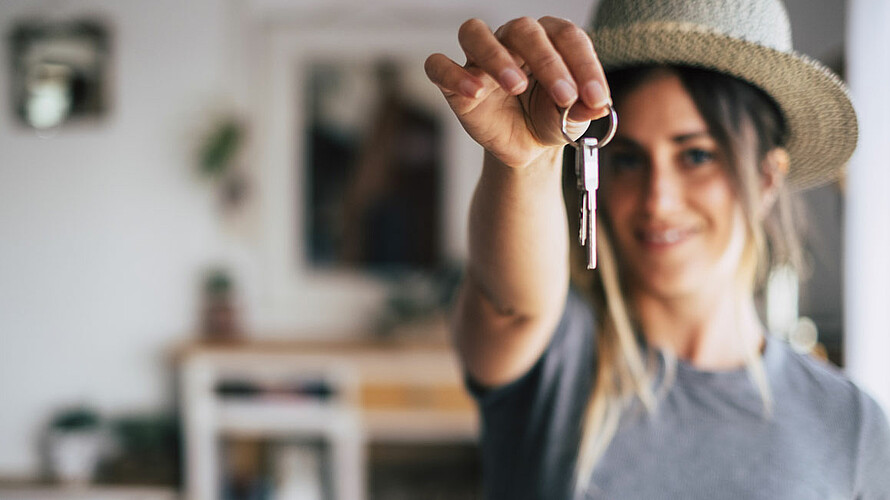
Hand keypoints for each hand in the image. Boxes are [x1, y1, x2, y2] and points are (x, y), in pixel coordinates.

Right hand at [425, 16, 611, 168]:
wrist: (525, 145)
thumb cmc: (549, 119)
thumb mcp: (572, 120)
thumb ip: (584, 110)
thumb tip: (597, 107)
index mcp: (549, 38)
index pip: (566, 36)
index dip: (584, 65)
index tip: (595, 98)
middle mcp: (512, 39)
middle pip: (524, 30)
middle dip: (548, 62)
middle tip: (565, 96)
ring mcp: (480, 58)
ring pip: (476, 33)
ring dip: (496, 56)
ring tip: (517, 86)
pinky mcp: (454, 82)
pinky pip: (439, 66)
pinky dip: (454, 75)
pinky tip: (476, 91)